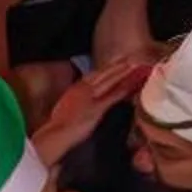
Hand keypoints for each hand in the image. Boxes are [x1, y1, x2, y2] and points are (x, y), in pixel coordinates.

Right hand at [32, 57, 149, 157]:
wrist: (55, 134)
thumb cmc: (58, 125)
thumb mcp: (64, 107)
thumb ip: (75, 100)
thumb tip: (82, 99)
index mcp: (75, 88)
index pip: (94, 74)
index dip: (106, 68)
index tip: (117, 61)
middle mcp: (83, 88)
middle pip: (103, 73)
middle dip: (117, 65)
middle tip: (131, 57)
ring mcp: (91, 97)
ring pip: (110, 80)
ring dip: (123, 72)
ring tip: (136, 65)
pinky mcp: (97, 108)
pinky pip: (113, 95)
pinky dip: (124, 88)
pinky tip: (133, 84)